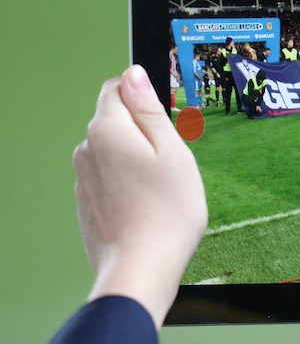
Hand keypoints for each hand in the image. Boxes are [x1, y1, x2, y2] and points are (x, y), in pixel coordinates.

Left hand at [73, 65, 207, 328]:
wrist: (142, 268)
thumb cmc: (168, 209)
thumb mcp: (172, 150)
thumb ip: (149, 109)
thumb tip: (133, 75)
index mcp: (107, 129)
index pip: (116, 88)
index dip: (143, 94)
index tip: (167, 117)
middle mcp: (87, 149)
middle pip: (115, 120)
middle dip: (143, 130)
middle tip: (173, 160)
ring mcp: (83, 178)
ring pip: (113, 151)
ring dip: (135, 158)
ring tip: (163, 187)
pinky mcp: (86, 203)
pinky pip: (109, 178)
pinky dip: (127, 183)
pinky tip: (148, 205)